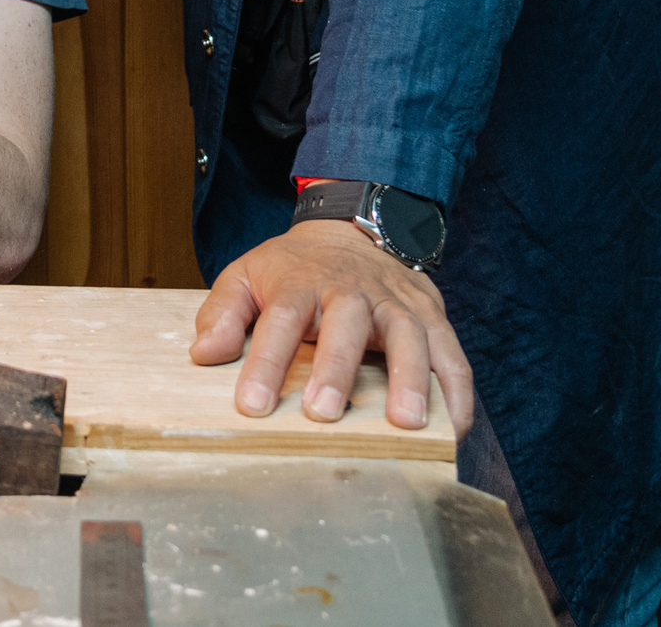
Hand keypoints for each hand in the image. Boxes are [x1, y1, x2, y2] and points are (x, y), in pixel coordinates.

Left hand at [191, 219, 473, 435]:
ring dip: (410, 380)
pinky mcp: (433, 318)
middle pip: (347, 324)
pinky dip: (456, 394)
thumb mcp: (247, 274)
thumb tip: (204, 353)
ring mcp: (398, 304)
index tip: (252, 405)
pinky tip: (451, 431)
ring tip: (406, 425)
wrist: (354, 229)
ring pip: (410, 338)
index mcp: (302, 283)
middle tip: (324, 413)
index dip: (266, 363)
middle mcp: (353, 292)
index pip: (280, 320)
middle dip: (336, 369)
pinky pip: (452, 357)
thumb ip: (223, 312)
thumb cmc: (295, 268)